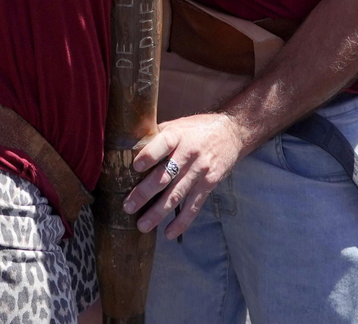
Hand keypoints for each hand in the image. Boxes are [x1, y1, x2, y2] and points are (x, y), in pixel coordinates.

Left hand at [125, 112, 249, 237]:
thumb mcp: (177, 125)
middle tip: (128, 207)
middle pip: (165, 175)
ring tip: (143, 226)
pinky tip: (169, 233)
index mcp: (177, 135)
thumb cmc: (195, 129)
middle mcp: (189, 153)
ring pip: (177, 195)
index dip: (150, 155)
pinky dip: (181, 222)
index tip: (135, 167)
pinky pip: (194, 206)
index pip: (163, 144)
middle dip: (145, 193)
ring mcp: (200, 170)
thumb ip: (156, 137)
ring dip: (158, 212)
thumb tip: (126, 149)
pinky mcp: (209, 184)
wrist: (231, 132)